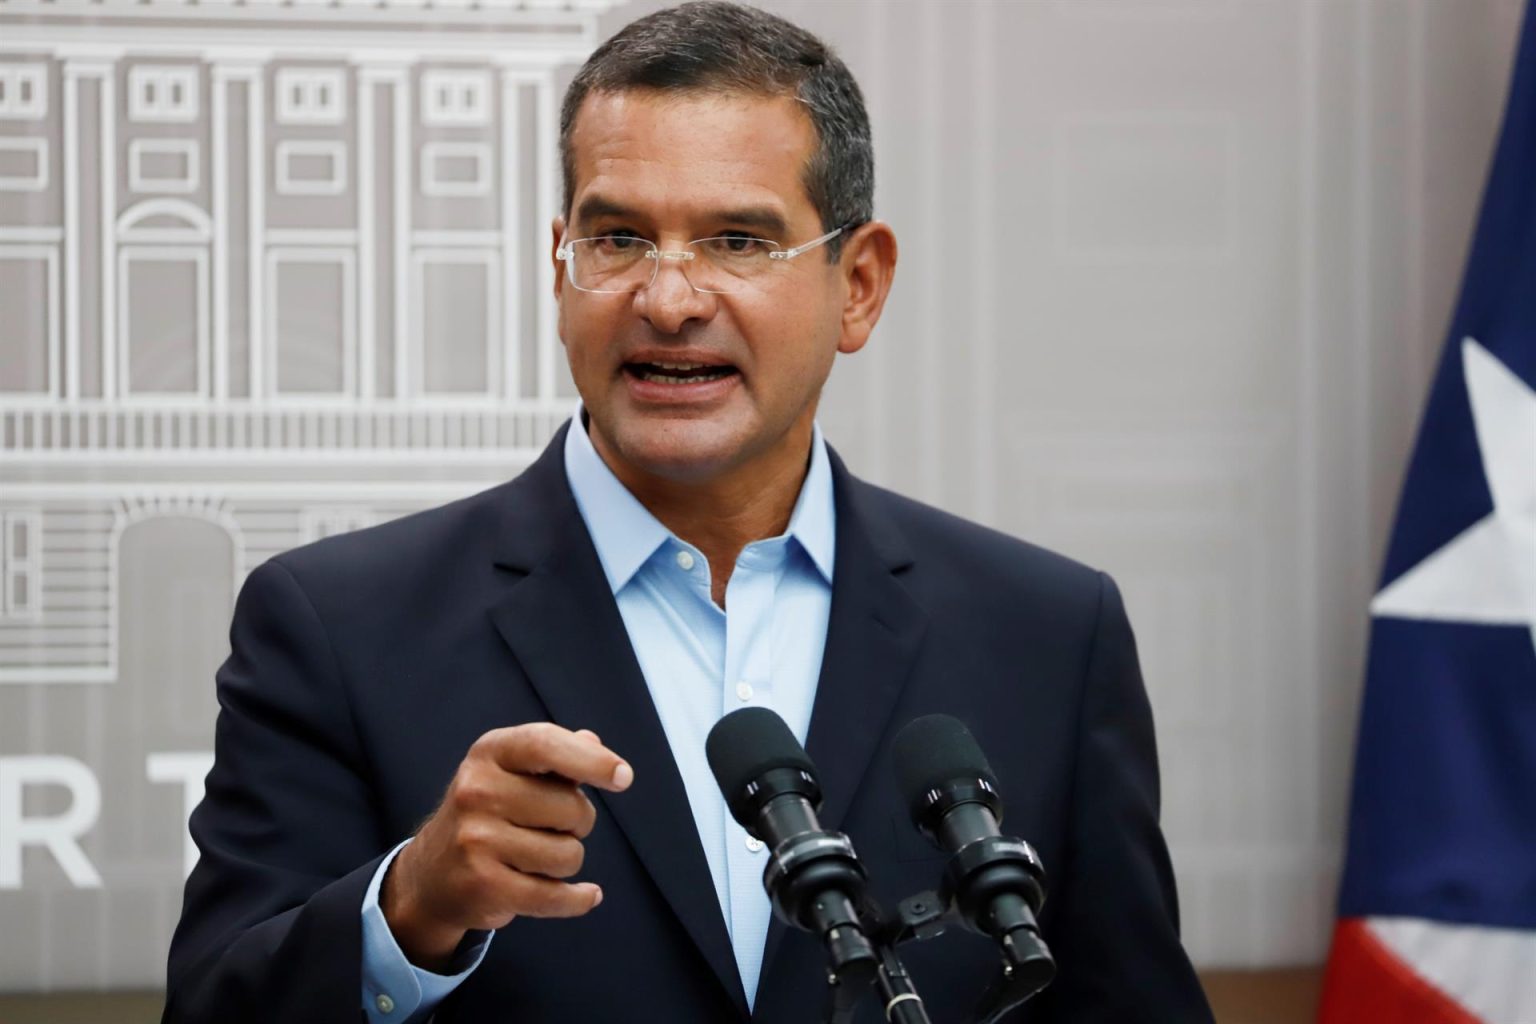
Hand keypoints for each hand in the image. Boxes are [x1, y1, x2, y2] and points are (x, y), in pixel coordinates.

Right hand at [380, 723, 632, 969]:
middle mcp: (477, 791)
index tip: (623, 777)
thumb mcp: (511, 769)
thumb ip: (556, 753)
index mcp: (490, 752)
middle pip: (573, 809)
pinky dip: (579, 899)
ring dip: (567, 860)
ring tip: (537, 856)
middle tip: (551, 827)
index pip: (545, 745)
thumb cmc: (489, 812)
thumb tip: (594, 743)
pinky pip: (556, 896)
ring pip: (569, 855)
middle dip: (578, 822)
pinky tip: (586, 895)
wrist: (431, 874)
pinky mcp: (483, 886)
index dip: (591, 760)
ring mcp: (476, 840)